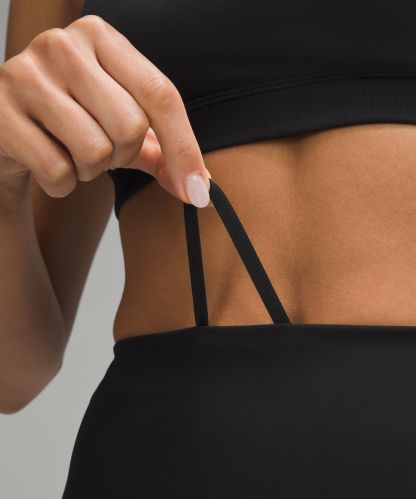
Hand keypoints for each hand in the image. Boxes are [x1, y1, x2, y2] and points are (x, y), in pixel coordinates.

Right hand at [0, 15, 210, 206]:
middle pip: (130, 126)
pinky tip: (47, 162)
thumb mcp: (121, 124)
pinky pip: (58, 173)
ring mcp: (25, 75)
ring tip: (72, 152)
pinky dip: (62, 184)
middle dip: (123, 155)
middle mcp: (62, 46)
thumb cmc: (72, 121)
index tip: (198, 191)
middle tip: (102, 149)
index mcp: (101, 38)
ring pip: (95, 151)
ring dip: (91, 170)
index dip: (185, 148)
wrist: (7, 127)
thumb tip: (200, 186)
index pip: (160, 93)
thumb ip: (162, 148)